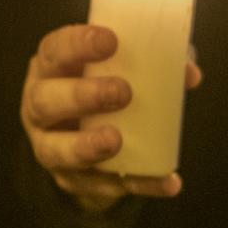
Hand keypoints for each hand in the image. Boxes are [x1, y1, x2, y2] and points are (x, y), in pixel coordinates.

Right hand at [21, 24, 201, 212]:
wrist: (79, 137)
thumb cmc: (98, 85)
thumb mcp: (114, 68)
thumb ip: (150, 64)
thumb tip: (189, 72)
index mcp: (49, 69)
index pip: (54, 51)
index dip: (77, 44)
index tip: (110, 40)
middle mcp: (38, 107)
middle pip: (44, 101)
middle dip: (81, 96)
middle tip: (122, 92)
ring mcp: (49, 147)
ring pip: (55, 150)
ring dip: (86, 146)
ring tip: (116, 141)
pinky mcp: (71, 180)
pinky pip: (99, 186)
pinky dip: (138, 184)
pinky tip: (166, 181)